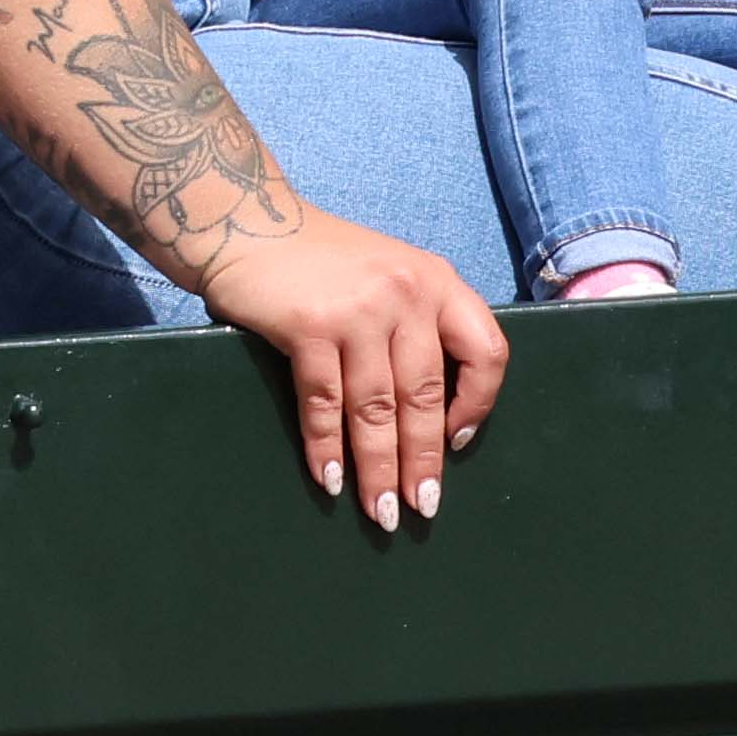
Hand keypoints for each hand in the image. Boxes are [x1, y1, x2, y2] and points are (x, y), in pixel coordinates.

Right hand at [199, 211, 511, 530]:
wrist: (251, 222)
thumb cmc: (326, 261)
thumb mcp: (391, 276)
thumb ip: (416, 326)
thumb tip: (434, 415)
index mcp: (437, 281)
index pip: (485, 352)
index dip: (478, 405)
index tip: (456, 443)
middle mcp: (406, 293)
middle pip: (425, 395)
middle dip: (422, 461)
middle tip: (421, 508)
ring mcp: (358, 309)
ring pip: (376, 408)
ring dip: (377, 469)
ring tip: (379, 513)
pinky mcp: (310, 326)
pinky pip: (324, 403)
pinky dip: (326, 448)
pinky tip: (329, 479)